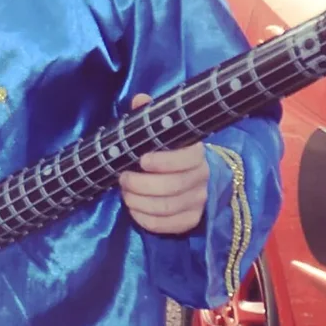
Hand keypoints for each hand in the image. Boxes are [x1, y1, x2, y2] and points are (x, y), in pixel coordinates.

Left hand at [118, 94, 206, 235]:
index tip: (142, 160)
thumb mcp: (160, 135)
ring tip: (125, 193)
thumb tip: (139, 100)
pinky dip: (144, 219)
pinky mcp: (191, 220)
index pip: (187, 159)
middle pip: (172, 187)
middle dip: (140, 184)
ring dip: (138, 201)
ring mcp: (199, 201)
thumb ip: (150, 119)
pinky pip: (166, 225)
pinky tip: (134, 209)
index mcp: (196, 154)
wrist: (188, 177)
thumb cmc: (166, 154)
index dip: (163, 161)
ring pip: (167, 207)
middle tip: (123, 178)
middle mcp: (202, 178)